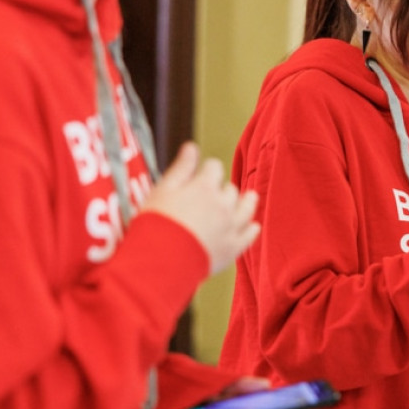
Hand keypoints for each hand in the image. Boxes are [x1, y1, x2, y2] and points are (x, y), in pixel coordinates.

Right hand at [142, 142, 259, 273]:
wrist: (160, 262)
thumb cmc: (156, 224)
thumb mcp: (162, 190)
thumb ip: (181, 168)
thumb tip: (192, 146)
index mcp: (204, 187)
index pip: (214, 167)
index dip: (206, 169)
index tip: (202, 173)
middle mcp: (223, 204)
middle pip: (230, 189)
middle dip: (221, 189)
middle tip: (211, 195)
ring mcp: (231, 227)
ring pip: (248, 207)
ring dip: (246, 201)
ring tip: (247, 199)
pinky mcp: (233, 248)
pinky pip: (250, 234)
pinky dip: (251, 228)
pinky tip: (252, 226)